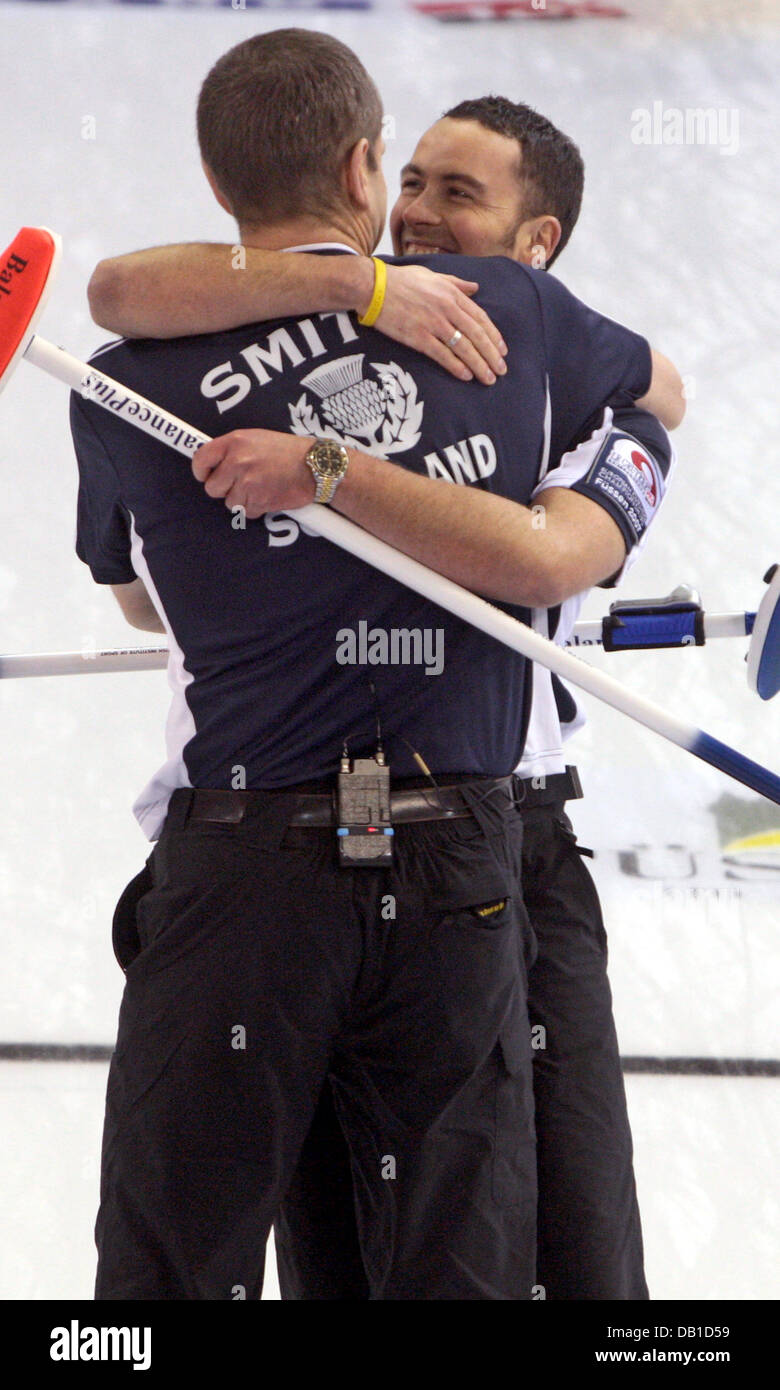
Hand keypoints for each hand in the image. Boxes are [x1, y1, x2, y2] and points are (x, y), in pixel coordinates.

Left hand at [192, 430, 315, 518]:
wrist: (316, 465)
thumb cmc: (289, 452)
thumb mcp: (257, 439)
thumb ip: (234, 450)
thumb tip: (215, 464)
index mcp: (234, 441)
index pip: (201, 459)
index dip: (201, 472)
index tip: (206, 476)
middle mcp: (237, 461)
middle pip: (212, 488)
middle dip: (225, 489)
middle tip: (242, 484)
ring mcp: (247, 482)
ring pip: (230, 503)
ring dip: (243, 500)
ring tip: (261, 488)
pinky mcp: (258, 500)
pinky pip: (246, 512)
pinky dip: (257, 508)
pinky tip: (269, 495)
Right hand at [375, 264, 507, 384]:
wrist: (373, 287)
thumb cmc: (401, 280)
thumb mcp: (433, 275)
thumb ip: (456, 283)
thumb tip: (475, 288)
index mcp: (452, 294)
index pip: (480, 318)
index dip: (494, 336)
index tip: (502, 350)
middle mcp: (447, 309)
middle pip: (476, 335)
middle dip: (491, 355)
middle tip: (501, 371)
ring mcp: (433, 324)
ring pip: (463, 348)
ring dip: (479, 365)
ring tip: (488, 379)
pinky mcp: (418, 337)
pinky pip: (442, 355)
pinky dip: (456, 366)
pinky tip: (466, 376)